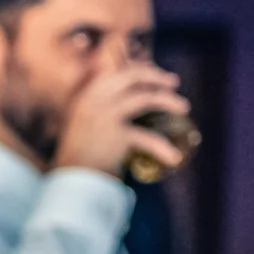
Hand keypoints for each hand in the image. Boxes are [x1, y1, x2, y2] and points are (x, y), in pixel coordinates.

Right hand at [51, 62, 189, 178]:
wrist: (70, 183)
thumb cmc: (77, 159)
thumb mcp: (82, 127)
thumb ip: (98, 112)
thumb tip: (126, 102)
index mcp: (85, 97)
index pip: (114, 72)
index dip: (137, 70)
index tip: (153, 74)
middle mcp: (93, 102)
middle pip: (131, 76)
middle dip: (156, 76)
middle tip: (173, 83)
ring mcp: (104, 117)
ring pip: (146, 99)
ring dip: (169, 101)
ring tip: (184, 107)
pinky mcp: (116, 137)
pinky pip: (148, 138)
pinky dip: (163, 148)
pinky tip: (173, 157)